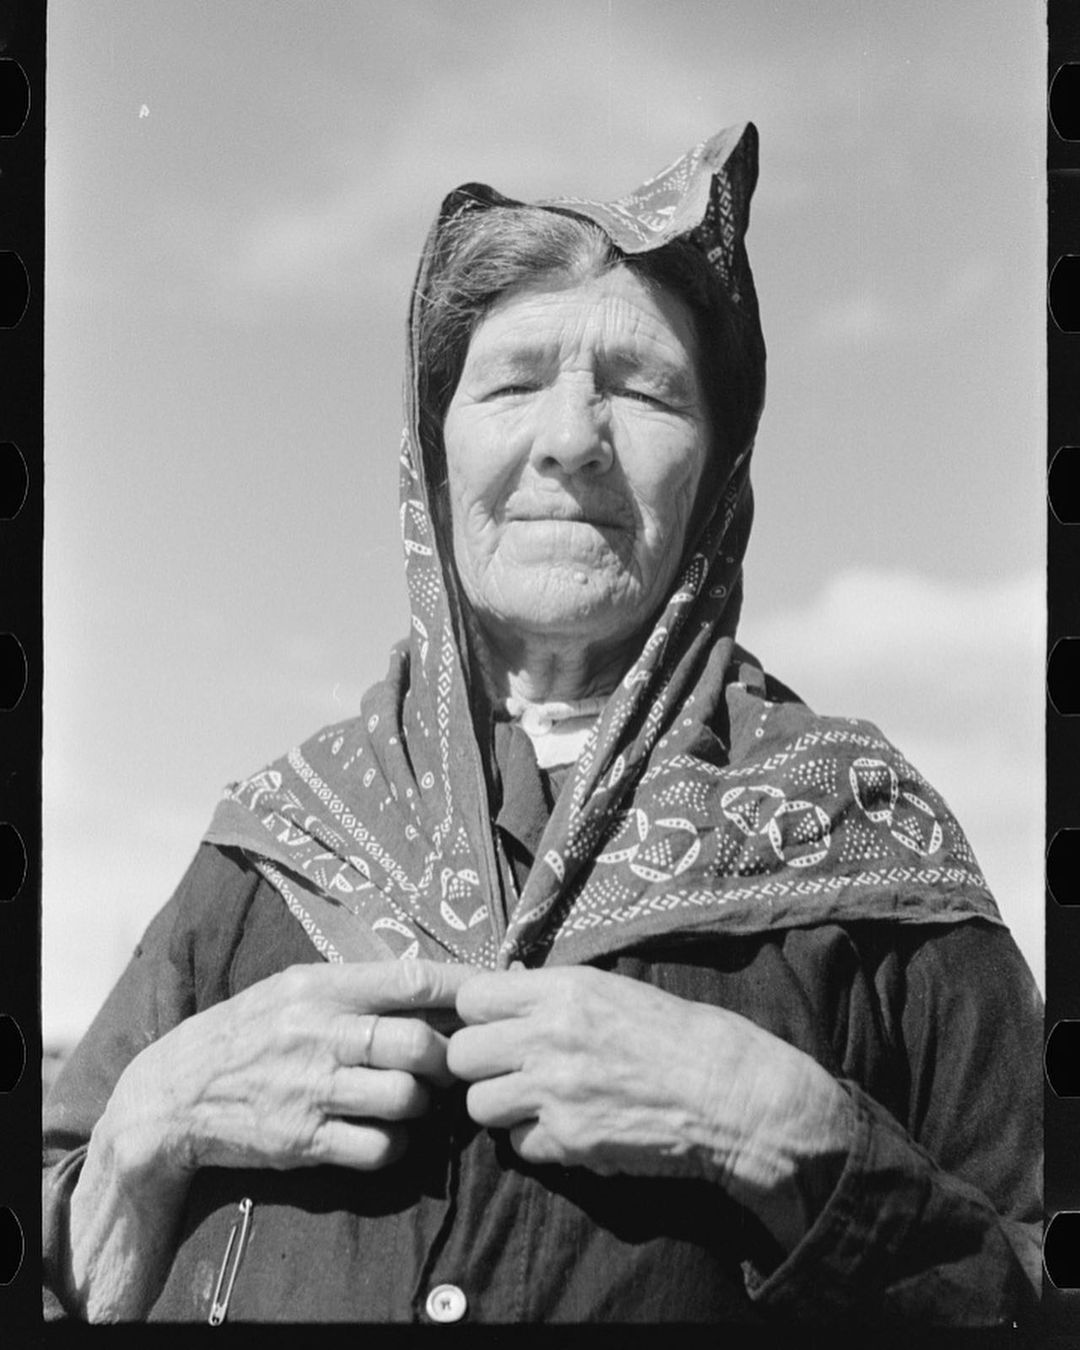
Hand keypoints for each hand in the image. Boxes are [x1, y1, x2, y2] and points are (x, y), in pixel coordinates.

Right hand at [102, 959, 477, 1183]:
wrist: (176, 1092)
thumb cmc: (251, 1031)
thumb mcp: (296, 988)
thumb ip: (359, 986)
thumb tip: (435, 985)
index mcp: (320, 987)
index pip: (410, 980)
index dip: (461, 990)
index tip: (489, 995)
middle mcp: (318, 1034)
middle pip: (417, 1044)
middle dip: (446, 1057)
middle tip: (447, 1063)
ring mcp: (310, 1090)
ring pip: (405, 1097)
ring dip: (422, 1101)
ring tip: (412, 1096)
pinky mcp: (303, 1141)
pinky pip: (379, 1147)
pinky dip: (395, 1143)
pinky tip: (383, 1131)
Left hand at [447, 966, 853, 1249]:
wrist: (728, 1094)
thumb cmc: (679, 1034)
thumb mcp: (613, 989)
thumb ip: (553, 993)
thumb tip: (505, 992)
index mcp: (563, 990)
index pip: (471, 997)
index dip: (476, 1014)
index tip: (492, 1024)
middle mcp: (550, 1037)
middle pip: (461, 1054)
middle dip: (479, 1064)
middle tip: (506, 1067)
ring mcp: (555, 1093)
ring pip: (478, 1105)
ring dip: (500, 1105)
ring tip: (534, 1100)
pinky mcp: (569, 1141)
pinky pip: (518, 1145)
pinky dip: (535, 1140)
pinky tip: (566, 1126)